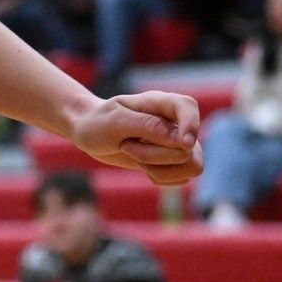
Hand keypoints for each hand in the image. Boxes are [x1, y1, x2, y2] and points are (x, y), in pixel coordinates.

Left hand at [68, 91, 202, 185]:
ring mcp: (178, 142)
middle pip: (186, 149)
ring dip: (158, 168)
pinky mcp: (176, 160)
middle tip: (125, 144)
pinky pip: (182, 178)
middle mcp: (174, 121)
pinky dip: (160, 177)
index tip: (183, 143)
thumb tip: (182, 140)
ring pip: (190, 166)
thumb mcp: (116, 121)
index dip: (191, 125)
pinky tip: (144, 167)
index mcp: (160, 103)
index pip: (188, 106)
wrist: (90, 133)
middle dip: (151, 155)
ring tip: (135, 155)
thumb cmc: (99, 122)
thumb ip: (148, 126)